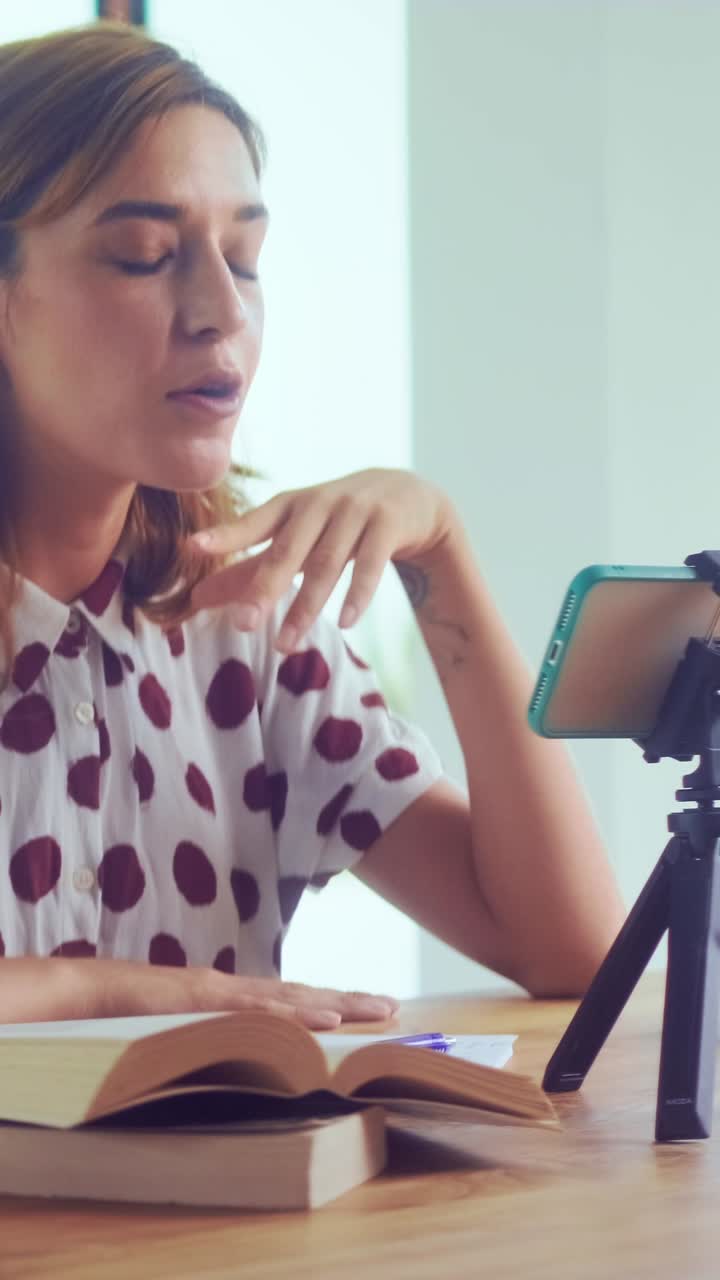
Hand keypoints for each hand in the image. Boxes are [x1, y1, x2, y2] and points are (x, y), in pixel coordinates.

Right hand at [83, 958, 399, 1028]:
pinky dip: (294, 1012)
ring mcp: (222, 991)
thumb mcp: (182, 1029)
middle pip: (302, 993)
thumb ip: (213, 1037)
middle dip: (349, 999)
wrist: (88, 993)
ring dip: (337, 1002)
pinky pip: (258, 1009)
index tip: (368, 1008)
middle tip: (393, 1008)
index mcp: (230, 997)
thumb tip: (243, 1060)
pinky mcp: (206, 998)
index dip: (330, 1002)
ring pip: (290, 997)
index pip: (289, 999)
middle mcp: (234, 989)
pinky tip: (326, 1018)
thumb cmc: (131, 1016)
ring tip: (376, 1010)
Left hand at [188, 468, 453, 651]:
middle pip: (288, 549)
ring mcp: (356, 511)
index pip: (255, 521)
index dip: (226, 534)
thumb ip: (251, 568)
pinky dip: (357, 594)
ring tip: (285, 645)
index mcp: (291, 505)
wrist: (410, 495)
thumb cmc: (339, 521)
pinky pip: (371, 564)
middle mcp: (320, 503)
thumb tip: (196, 599)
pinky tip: (346, 623)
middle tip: (243, 625)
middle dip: (264, 588)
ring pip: (327, 563)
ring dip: (306, 606)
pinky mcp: (389, 523)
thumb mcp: (297, 539)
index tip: (192, 547)